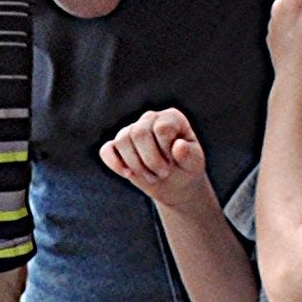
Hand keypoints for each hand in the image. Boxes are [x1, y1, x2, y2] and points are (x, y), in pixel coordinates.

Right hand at [98, 107, 214, 212]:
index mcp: (171, 117)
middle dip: (150, 160)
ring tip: (151, 177)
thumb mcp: (195, 164)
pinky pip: (106, 150)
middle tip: (163, 174)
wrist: (176, 184)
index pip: (160, 128)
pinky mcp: (117, 147)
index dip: (165, 150)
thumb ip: (190, 154)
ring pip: (122, 140)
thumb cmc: (187, 168)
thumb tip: (178, 146)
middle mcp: (149, 119)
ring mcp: (131, 131)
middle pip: (138, 133)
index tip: (173, 163)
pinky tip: (128, 174)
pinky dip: (114, 163)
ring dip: (136, 165)